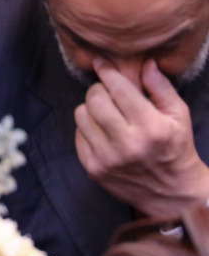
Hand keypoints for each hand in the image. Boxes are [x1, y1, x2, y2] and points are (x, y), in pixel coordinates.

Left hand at [74, 58, 208, 219]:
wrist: (172, 193)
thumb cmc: (176, 148)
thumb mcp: (179, 116)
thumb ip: (161, 88)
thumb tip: (145, 63)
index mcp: (151, 127)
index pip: (119, 90)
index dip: (107, 72)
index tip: (101, 62)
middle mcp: (127, 144)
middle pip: (95, 100)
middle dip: (99, 90)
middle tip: (107, 92)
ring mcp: (107, 158)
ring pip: (81, 115)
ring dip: (90, 108)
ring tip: (106, 113)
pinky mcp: (93, 168)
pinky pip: (78, 135)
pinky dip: (87, 128)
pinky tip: (103, 131)